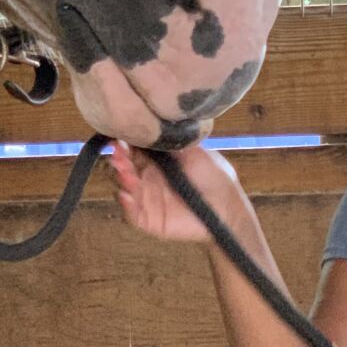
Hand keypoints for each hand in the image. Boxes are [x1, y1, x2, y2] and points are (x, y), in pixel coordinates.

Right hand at [109, 140, 244, 244]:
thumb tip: (151, 127)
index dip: (126, 145)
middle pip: (126, 168)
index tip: (120, 137)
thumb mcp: (194, 151)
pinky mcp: (150, 220)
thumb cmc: (214, 175)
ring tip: (125, 172)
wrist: (228, 205)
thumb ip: (171, 141)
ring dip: (123, 178)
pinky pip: (133, 214)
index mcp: (158, 163)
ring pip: (127, 188)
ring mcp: (148, 200)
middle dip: (120, 160)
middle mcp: (149, 180)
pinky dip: (126, 205)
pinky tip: (126, 195)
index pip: (135, 152)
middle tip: (118, 152)